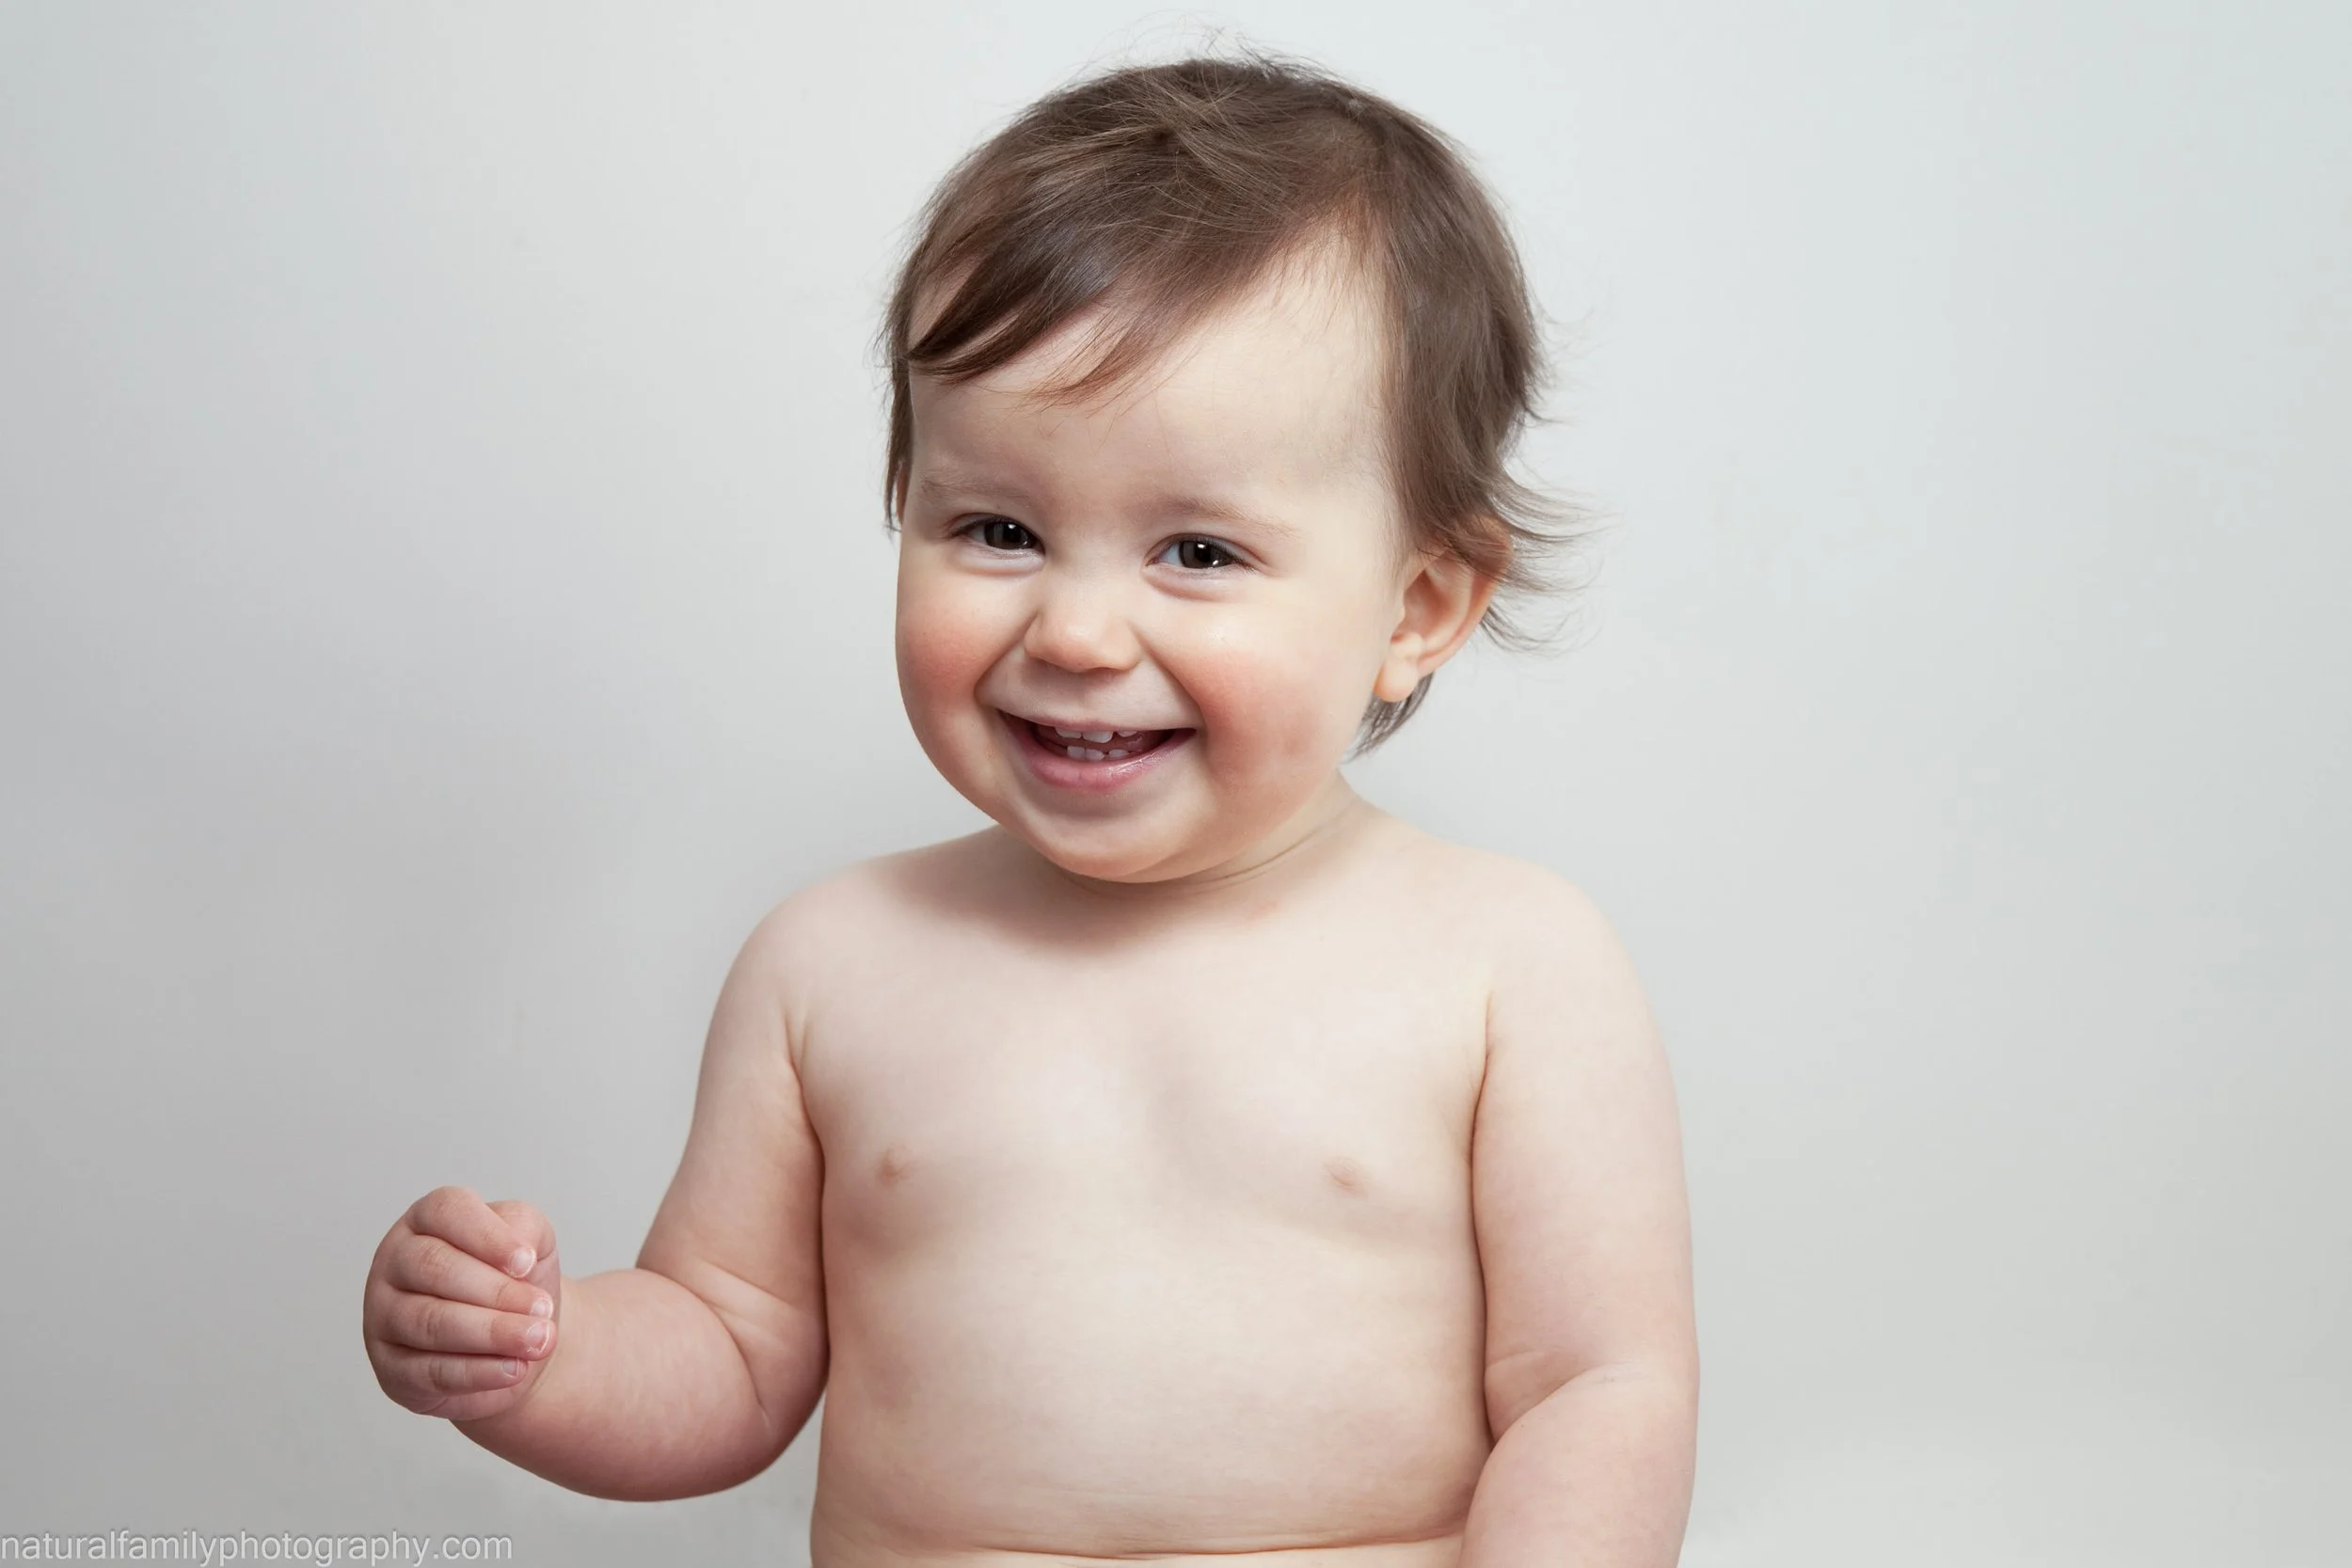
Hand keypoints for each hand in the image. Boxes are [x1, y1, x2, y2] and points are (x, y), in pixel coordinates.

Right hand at [363, 1185, 562, 1420]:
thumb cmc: (518, 1280)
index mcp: (427, 1220)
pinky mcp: (391, 1369)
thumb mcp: (533, 1241)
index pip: (446, 1211)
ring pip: (430, 1321)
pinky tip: (514, 1368)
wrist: (519, 1340)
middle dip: (496, 1291)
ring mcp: (384, 1316)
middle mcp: (394, 1263)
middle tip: (543, 1309)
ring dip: (491, 1333)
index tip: (528, 1261)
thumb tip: (519, 1251)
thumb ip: (526, 1230)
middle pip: (434, 1267)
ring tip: (538, 1340)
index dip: (487, 1236)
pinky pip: (430, 1371)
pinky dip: (478, 1371)